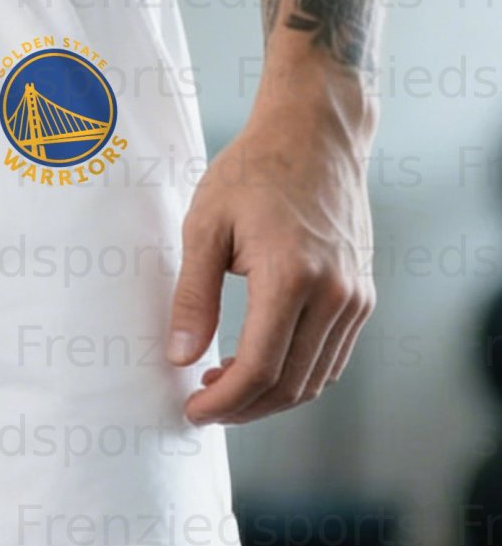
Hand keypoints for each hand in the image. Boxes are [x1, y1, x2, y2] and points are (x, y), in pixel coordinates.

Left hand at [166, 99, 375, 424]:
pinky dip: (297, 374)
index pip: (260, 368)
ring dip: (270, 397)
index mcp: (292, 277)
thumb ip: (193, 296)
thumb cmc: (254, 170)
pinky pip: (333, 356)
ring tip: (222, 386)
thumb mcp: (205, 226)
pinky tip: (258, 363)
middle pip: (291, 385)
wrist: (316, 134)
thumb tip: (181, 358)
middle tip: (202, 406)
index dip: (224, 402)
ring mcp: (356, 297)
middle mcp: (335, 294)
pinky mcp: (363, 294)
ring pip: (317, 379)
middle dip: (243, 408)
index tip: (192, 411)